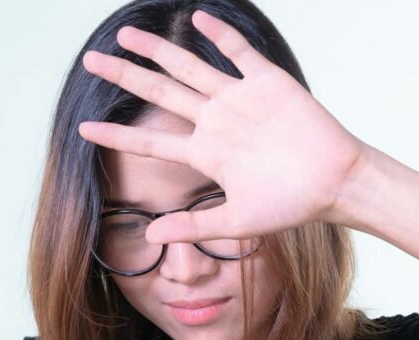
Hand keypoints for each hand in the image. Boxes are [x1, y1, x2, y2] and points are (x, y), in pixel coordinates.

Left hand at [77, 9, 368, 244]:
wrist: (335, 184)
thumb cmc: (291, 205)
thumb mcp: (236, 221)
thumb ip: (193, 226)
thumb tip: (150, 237)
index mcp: (205, 154)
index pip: (151, 141)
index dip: (117, 135)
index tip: (84, 129)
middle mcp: (215, 122)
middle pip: (159, 94)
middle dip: (124, 76)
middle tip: (90, 62)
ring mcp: (239, 99)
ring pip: (188, 67)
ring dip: (158, 50)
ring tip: (126, 34)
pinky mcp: (267, 83)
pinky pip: (238, 53)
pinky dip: (218, 35)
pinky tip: (197, 18)